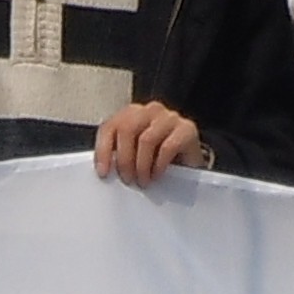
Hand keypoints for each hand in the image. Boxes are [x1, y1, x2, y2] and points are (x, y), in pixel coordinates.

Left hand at [92, 99, 206, 184]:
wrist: (189, 166)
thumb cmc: (157, 161)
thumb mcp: (133, 157)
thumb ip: (119, 156)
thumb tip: (105, 171)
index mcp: (132, 114)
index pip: (110, 126)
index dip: (103, 150)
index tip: (104, 173)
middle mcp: (150, 111)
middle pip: (127, 128)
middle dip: (124, 159)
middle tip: (127, 179)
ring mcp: (170, 117)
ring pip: (146, 139)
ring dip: (142, 165)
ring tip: (143, 181)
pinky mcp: (187, 129)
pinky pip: (168, 146)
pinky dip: (159, 165)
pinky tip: (157, 176)